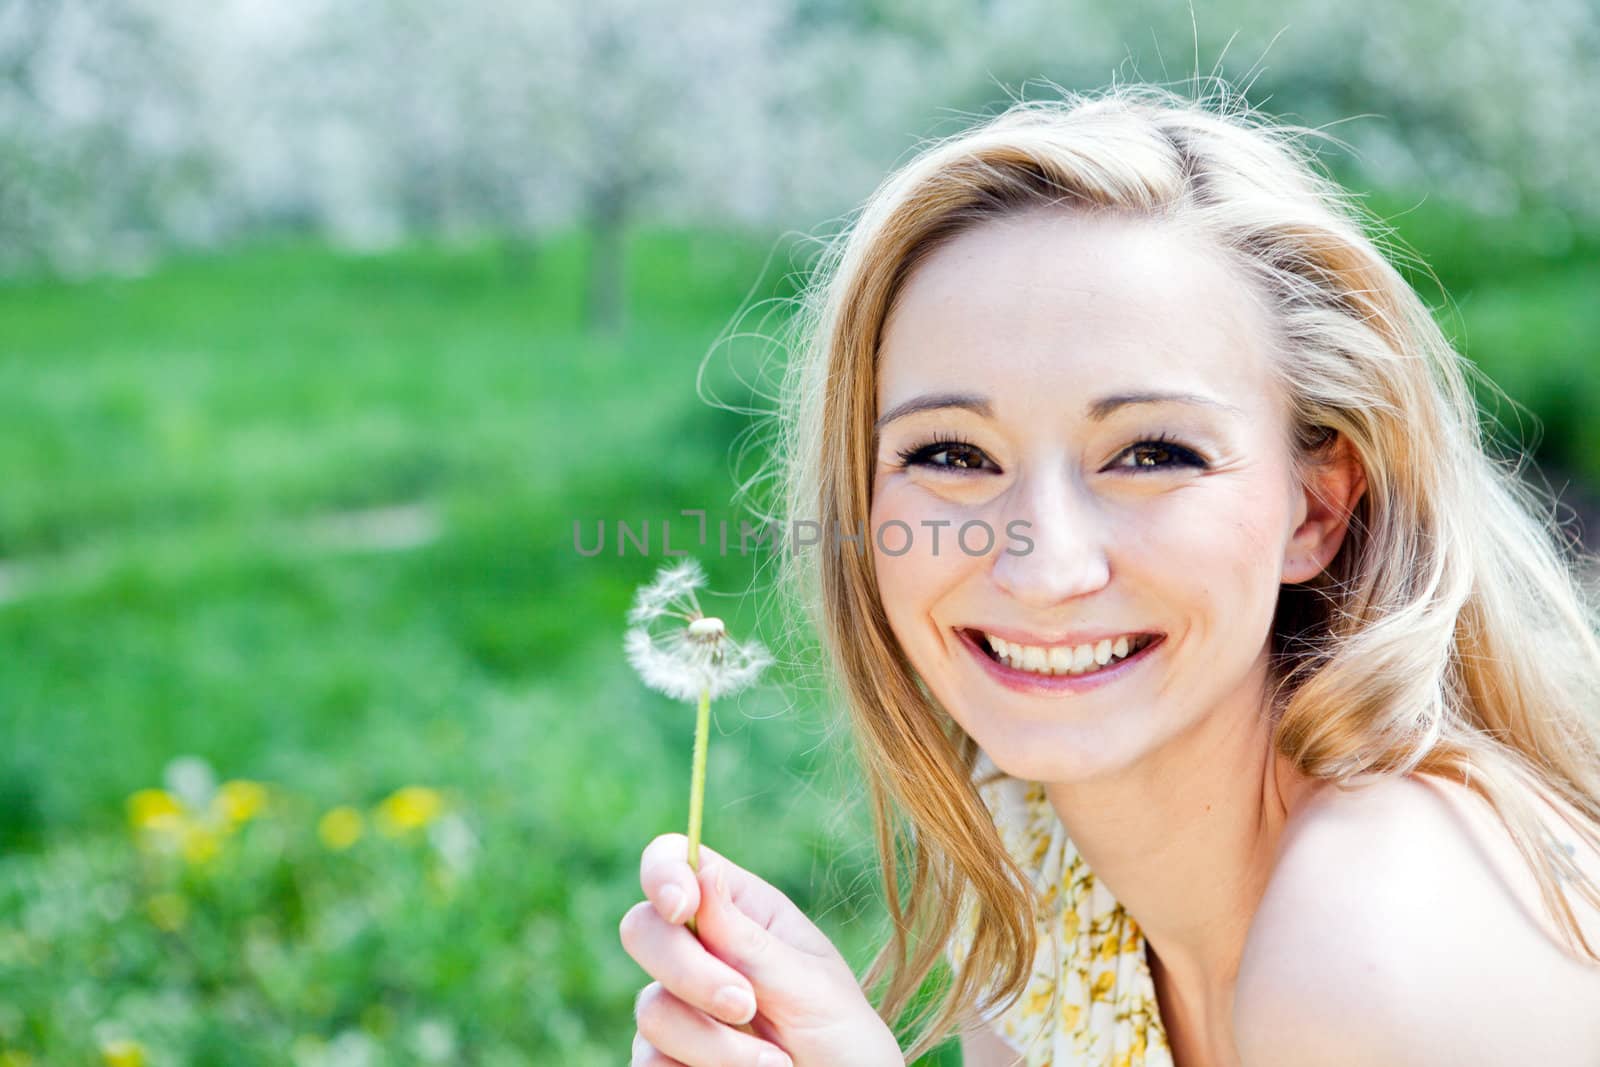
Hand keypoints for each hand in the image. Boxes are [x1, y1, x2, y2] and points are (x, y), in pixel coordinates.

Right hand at [620, 833, 904, 1066]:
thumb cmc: (843, 1040)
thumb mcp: (809, 986)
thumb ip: (749, 939)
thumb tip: (701, 870)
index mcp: (741, 911)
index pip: (676, 862)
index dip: (663, 873)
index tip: (682, 906)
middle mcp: (699, 951)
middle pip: (643, 930)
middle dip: (691, 972)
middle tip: (746, 1007)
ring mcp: (678, 1007)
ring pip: (651, 1009)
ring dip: (715, 1044)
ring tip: (774, 1064)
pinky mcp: (666, 1059)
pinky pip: (648, 1061)